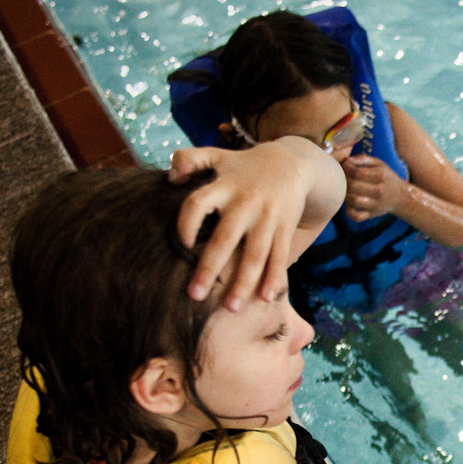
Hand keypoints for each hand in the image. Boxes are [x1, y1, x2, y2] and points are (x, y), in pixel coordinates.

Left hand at [172, 139, 319, 310]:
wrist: (292, 162)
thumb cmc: (245, 165)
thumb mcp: (217, 154)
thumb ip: (189, 160)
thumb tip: (170, 178)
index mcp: (224, 186)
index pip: (198, 204)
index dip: (186, 224)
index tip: (180, 246)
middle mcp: (245, 203)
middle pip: (225, 238)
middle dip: (210, 268)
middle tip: (194, 295)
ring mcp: (267, 218)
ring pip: (255, 254)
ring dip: (244, 283)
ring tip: (231, 308)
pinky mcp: (285, 228)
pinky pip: (279, 256)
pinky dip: (275, 278)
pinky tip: (266, 299)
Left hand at [343, 154, 408, 220]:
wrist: (401, 197)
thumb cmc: (387, 178)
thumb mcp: (380, 164)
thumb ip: (363, 159)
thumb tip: (347, 160)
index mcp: (380, 175)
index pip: (356, 172)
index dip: (345, 168)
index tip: (344, 166)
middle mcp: (379, 190)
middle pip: (352, 186)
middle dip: (342, 180)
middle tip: (341, 177)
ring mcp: (376, 204)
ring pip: (353, 201)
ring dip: (344, 194)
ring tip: (344, 189)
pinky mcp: (372, 214)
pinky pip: (357, 217)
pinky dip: (349, 212)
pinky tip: (348, 204)